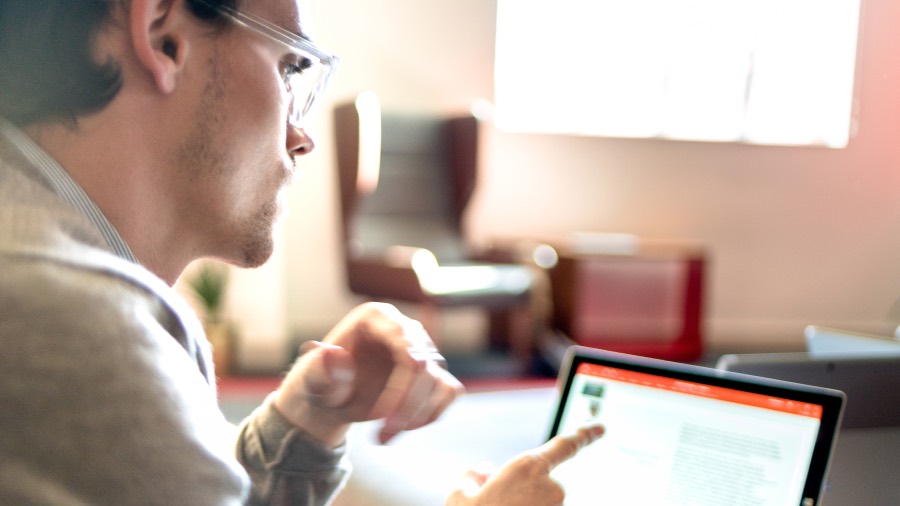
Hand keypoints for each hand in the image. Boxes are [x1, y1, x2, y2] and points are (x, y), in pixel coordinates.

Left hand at [271, 302, 463, 445]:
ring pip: (439, 382)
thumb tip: (330, 353)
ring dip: (418, 416)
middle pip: (425, 367)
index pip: (405, 348)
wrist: (331, 398)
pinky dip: (432, 414)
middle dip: (407, 407)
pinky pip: (449, 391)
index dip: (399, 387)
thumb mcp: (313, 381)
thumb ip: (319, 369)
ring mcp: (422, 348)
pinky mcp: (432, 370)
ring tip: (386, 435)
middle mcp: (405, 328)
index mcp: (376, 316)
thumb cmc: (322, 384)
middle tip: (383, 437)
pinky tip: (405, 426)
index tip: (379, 417)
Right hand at [446, 424, 604, 505]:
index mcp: (528, 468)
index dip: (584, 434)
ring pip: (543, 505)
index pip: (565, 445)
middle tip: (503, 504)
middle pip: (543, 485)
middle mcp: (551, 488)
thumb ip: (473, 475)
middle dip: (525, 494)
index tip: (600, 428)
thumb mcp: (459, 494)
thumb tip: (483, 471)